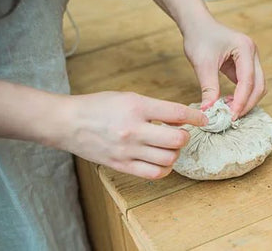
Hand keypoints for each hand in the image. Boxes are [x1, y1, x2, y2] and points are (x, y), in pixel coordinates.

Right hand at [60, 92, 207, 179]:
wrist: (68, 122)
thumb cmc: (98, 106)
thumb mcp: (128, 97)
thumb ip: (154, 107)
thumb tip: (179, 117)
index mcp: (136, 106)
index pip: (176, 112)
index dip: (196, 117)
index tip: (203, 119)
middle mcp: (133, 129)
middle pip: (177, 139)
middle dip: (185, 136)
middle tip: (181, 133)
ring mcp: (127, 150)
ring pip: (168, 158)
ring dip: (175, 153)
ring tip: (169, 147)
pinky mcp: (121, 165)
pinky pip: (153, 174)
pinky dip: (164, 169)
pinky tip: (161, 161)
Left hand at [183, 19, 265, 118]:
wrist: (196, 25)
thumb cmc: (199, 38)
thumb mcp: (203, 64)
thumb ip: (209, 88)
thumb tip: (209, 110)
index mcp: (245, 48)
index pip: (248, 81)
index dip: (241, 101)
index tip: (230, 116)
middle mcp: (252, 53)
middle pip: (259, 85)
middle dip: (247, 103)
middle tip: (232, 117)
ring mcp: (250, 59)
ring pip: (256, 86)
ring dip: (246, 101)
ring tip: (229, 111)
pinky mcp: (244, 65)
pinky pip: (248, 84)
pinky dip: (241, 96)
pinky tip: (228, 103)